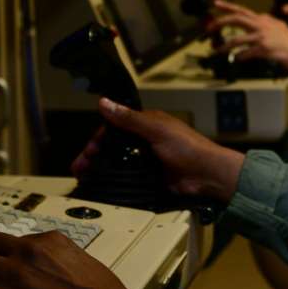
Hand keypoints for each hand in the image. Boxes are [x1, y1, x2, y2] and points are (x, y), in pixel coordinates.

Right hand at [73, 97, 245, 203]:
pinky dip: (114, 180)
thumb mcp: (156, 130)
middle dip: (94, 155)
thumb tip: (105, 102)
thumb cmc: (188, 148)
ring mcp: (147, 160)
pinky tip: (102, 186)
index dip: (98, 139)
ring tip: (85, 177)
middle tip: (80, 167)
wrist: (207, 175)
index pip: (115, 128)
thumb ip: (129, 118)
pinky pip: (128, 177)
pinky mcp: (150, 177)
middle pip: (113, 146)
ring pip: (117, 162)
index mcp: (147, 124)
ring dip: (100, 168)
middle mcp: (145, 140)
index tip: (87, 150)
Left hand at [209, 0, 287, 78]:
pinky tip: (237, 59)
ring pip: (237, 39)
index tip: (216, 4)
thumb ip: (268, 22)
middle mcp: (262, 25)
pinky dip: (239, 56)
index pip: (242, 10)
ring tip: (218, 50)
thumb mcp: (280, 27)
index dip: (228, 6)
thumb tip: (259, 17)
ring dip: (225, 46)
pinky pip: (246, 53)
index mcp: (264, 20)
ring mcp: (263, 36)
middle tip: (209, 27)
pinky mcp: (264, 48)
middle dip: (221, 22)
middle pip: (237, 19)